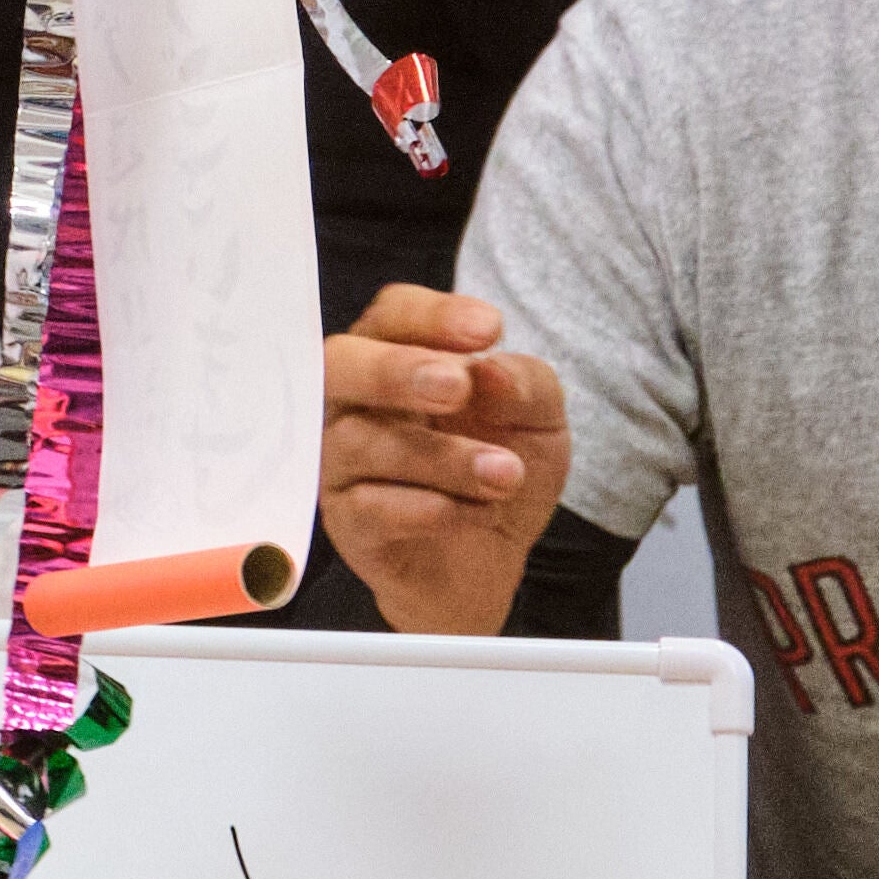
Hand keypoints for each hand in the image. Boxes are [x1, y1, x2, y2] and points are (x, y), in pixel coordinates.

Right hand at [316, 284, 568, 634]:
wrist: (488, 564)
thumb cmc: (500, 471)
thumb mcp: (540, 421)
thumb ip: (526, 385)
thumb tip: (488, 369)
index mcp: (398, 357)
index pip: (393, 314)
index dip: (433, 315)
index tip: (489, 329)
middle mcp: (354, 401)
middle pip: (339, 363)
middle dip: (396, 371)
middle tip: (458, 387)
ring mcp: (340, 462)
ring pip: (360, 442)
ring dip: (443, 457)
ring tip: (506, 474)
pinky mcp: (345, 522)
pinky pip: (369, 507)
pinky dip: (430, 509)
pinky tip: (477, 512)